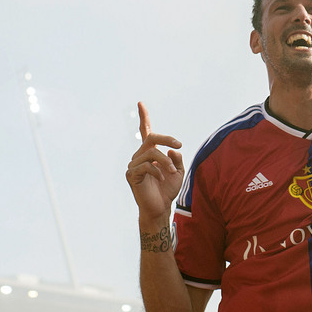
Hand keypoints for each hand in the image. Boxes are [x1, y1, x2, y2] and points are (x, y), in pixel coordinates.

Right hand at [126, 102, 183, 222]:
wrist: (160, 208)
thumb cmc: (168, 189)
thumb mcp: (178, 171)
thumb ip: (176, 158)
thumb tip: (172, 150)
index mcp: (150, 152)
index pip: (146, 132)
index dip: (144, 117)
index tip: (140, 103)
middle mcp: (140, 155)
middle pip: (151, 138)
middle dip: (166, 138)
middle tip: (179, 144)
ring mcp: (134, 165)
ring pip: (151, 153)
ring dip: (165, 161)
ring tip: (172, 172)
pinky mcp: (132, 175)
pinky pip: (146, 166)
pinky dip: (158, 171)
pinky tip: (162, 179)